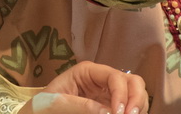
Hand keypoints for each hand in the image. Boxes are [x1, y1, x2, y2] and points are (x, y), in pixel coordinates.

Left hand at [20, 62, 147, 113]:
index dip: (122, 94)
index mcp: (88, 72)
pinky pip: (132, 108)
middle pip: (133, 81)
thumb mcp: (56, 103)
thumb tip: (108, 113)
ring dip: (139, 107)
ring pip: (138, 94)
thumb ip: (80, 106)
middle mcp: (102, 80)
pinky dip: (136, 112)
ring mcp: (109, 94)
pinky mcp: (111, 107)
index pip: (115, 77)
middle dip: (136, 98)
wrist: (40, 113)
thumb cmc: (43, 106)